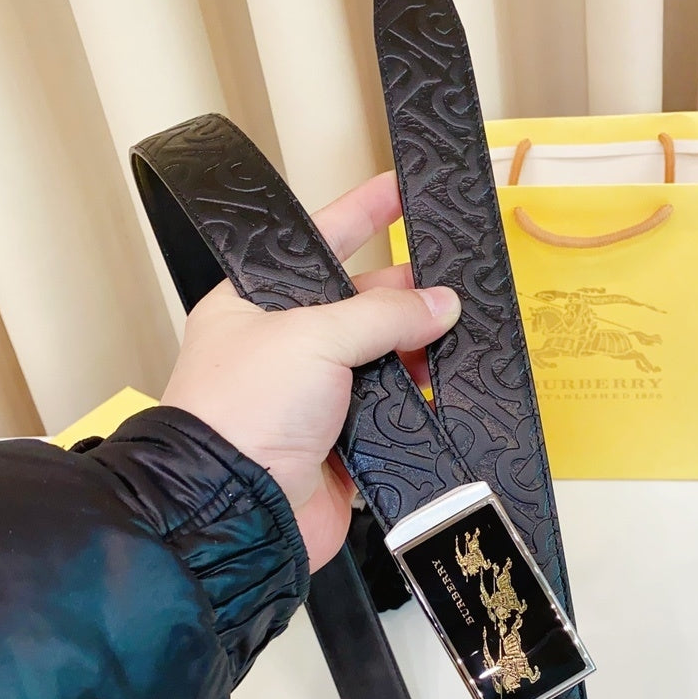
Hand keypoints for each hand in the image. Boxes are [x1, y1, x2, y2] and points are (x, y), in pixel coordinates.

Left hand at [161, 172, 458, 571]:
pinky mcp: (343, 442)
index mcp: (257, 302)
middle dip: (406, 292)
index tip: (403, 188)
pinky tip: (446, 389)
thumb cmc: (244, 411)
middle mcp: (286, 345)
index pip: (318, 241)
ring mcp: (315, 396)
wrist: (238, 510)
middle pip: (359, 303)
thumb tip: (442, 304)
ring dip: (418, 350)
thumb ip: (382, 314)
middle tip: (454, 282)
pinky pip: (392, 412)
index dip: (362, 212)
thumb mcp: (312, 337)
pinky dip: (418, 402)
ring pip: (382, 359)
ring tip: (459, 337)